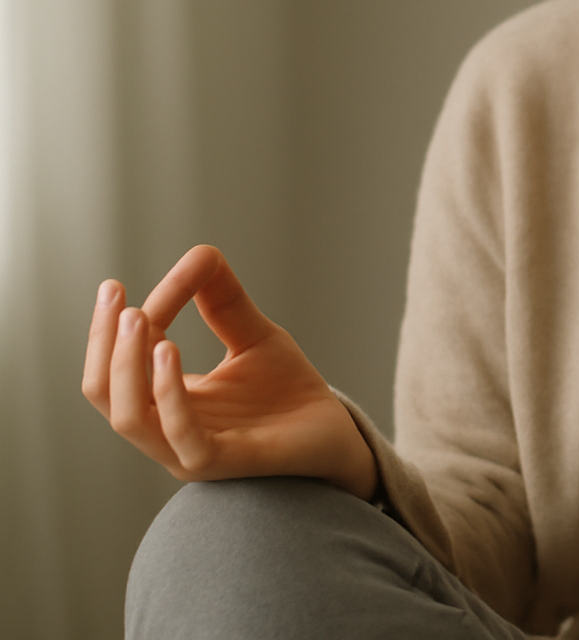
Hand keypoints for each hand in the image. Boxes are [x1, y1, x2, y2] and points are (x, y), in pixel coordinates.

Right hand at [81, 245, 378, 499]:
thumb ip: (224, 301)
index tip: (118, 286)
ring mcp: (190, 452)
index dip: (116, 326)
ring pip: (130, 417)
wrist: (336, 432)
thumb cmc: (289, 391)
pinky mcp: (224, 462)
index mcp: (164, 405)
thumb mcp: (252, 336)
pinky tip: (168, 350)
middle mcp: (166, 432)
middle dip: (103, 343)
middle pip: (105, 394)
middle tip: (116, 294)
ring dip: (127, 365)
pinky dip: (168, 393)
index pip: (114, 368)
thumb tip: (199, 255)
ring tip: (138, 317)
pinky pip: (182, 434)